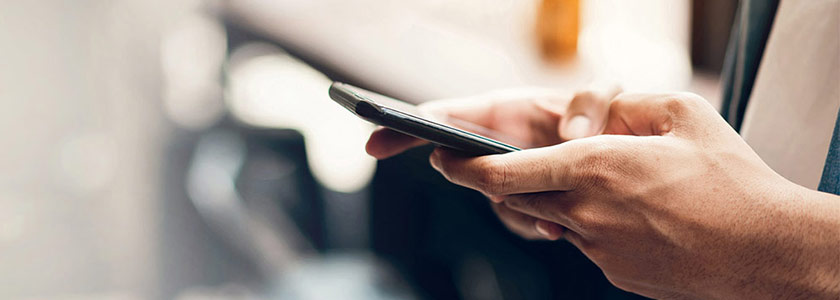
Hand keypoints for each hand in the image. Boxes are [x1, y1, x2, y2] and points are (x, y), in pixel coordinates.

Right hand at [366, 86, 618, 239]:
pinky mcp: (528, 201)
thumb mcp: (602, 96)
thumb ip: (589, 102)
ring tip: (544, 215)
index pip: (443, 115)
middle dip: (459, 175)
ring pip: (491, 197)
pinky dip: (535, 226)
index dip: (406, 127)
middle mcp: (497, 144)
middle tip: (485, 182)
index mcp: (503, 111)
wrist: (627, 157)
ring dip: (512, 208)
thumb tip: (573, 138)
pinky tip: (556, 228)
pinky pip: (518, 219)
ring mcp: (510, 175)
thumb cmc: (609, 115)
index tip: (376, 141)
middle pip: (454, 162)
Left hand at [429, 93, 839, 298]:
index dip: (464, 167)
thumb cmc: (731, 180)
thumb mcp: (684, 114)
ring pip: (553, 220)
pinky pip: (584, 243)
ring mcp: (597, 249)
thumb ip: (628, 103)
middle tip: (500, 167)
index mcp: (594, 168)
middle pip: (518, 198)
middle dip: (502, 182)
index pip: (503, 173)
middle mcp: (585, 212)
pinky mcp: (613, 273)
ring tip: (601, 187)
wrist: (766, 250)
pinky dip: (589, 225)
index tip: (441, 158)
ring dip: (557, 201)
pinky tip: (629, 216)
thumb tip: (594, 113)